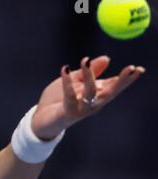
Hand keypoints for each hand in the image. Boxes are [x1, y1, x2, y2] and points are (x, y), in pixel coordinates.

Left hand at [31, 55, 145, 140]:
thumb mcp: (74, 81)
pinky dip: (67, 82)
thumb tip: (107, 58)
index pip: (114, 86)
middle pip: (109, 92)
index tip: (138, 68)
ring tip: (85, 60)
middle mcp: (92, 104)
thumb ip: (88, 71)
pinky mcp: (68, 113)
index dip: (126, 78)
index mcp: (95, 95)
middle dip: (121, 81)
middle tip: (131, 69)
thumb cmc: (58, 100)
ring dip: (89, 76)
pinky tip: (65, 69)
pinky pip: (69, 97)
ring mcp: (81, 109)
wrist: (40, 120)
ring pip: (90, 93)